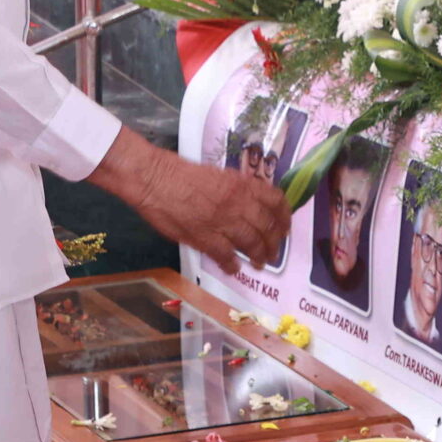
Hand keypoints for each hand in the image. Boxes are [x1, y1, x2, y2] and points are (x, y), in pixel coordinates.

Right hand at [88, 136, 288, 275]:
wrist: (155, 180)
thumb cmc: (183, 173)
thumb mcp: (220, 174)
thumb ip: (238, 189)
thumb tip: (252, 203)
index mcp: (242, 185)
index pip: (276, 202)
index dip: (285, 217)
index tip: (285, 227)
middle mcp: (238, 204)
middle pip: (266, 227)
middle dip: (274, 242)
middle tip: (274, 251)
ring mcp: (222, 222)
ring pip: (250, 244)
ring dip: (258, 255)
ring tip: (259, 262)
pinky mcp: (204, 238)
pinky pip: (225, 256)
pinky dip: (232, 264)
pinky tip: (234, 268)